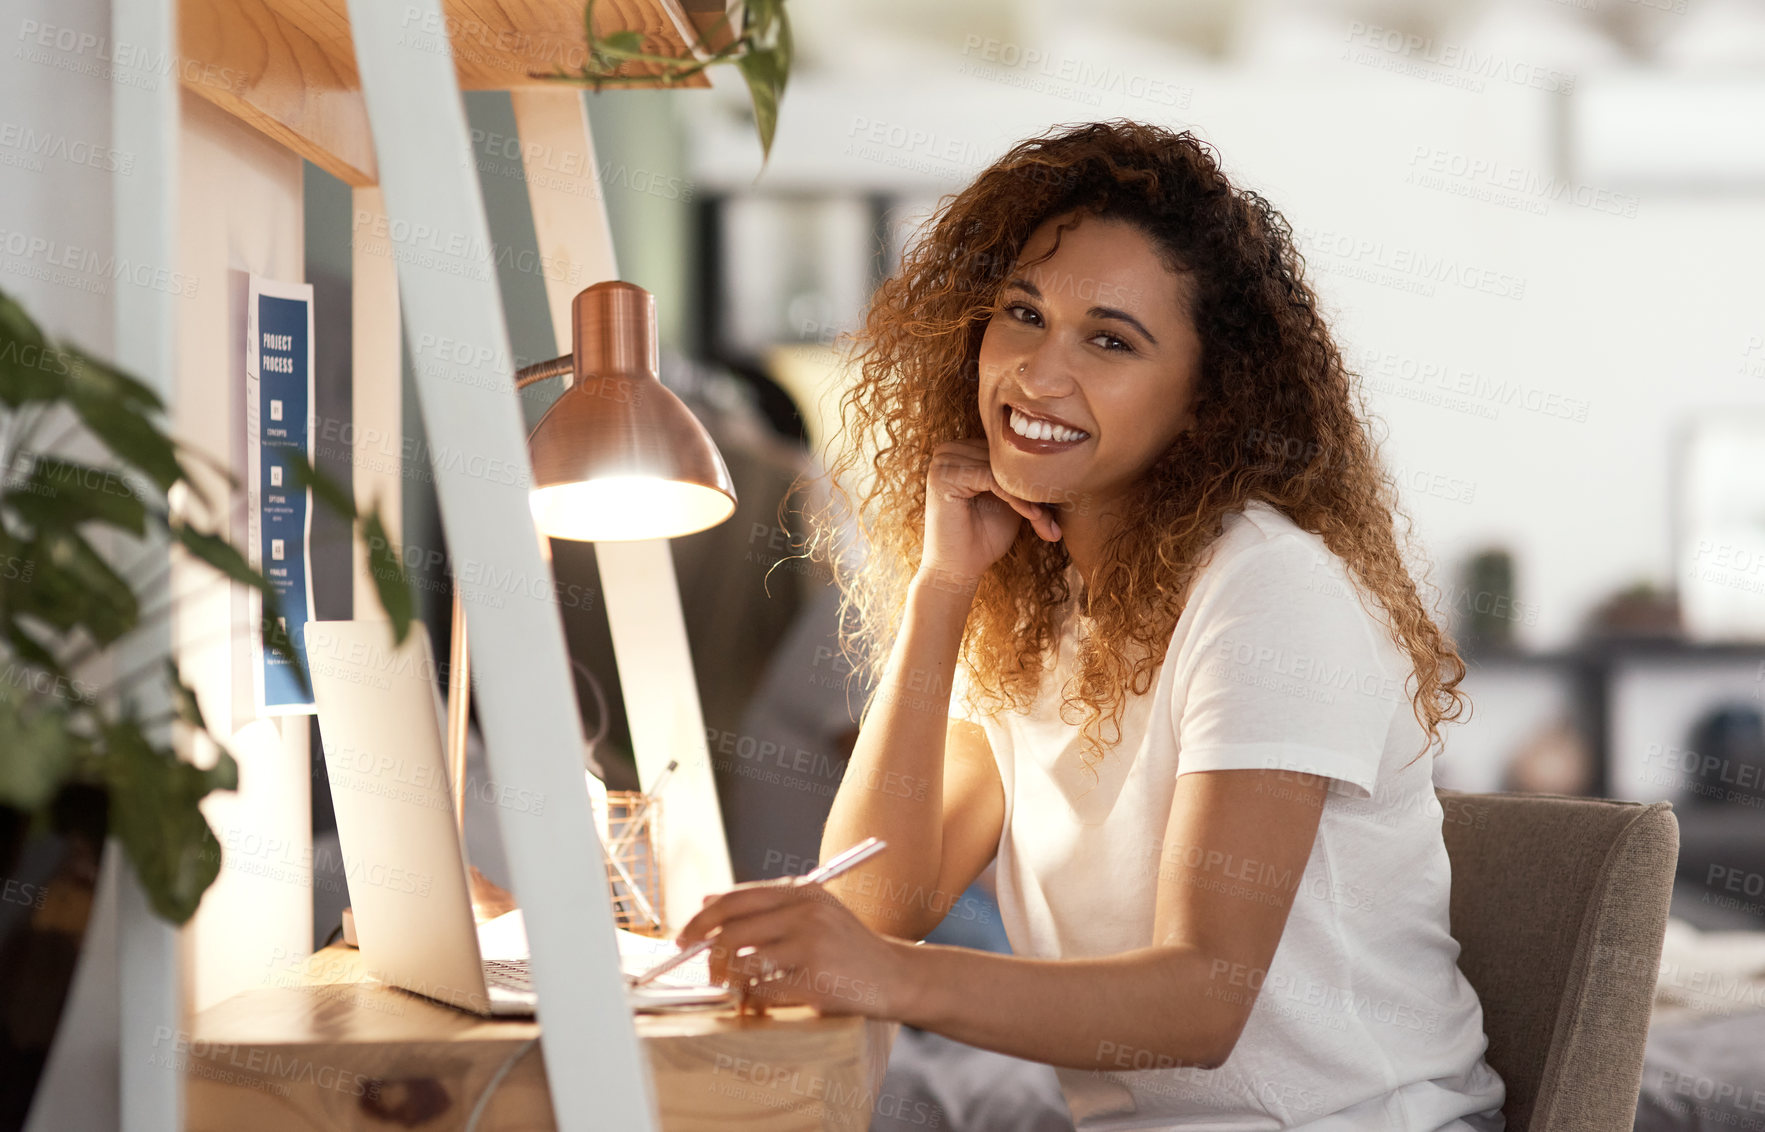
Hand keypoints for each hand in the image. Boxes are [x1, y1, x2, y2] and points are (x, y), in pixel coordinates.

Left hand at [675, 881, 916, 1017]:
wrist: (894, 976)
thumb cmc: (846, 946)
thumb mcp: (813, 911)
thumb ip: (764, 904)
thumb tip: (707, 899)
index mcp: (802, 892)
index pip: (736, 899)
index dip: (702, 919)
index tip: (684, 936)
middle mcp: (806, 914)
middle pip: (732, 931)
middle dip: (707, 955)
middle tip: (707, 971)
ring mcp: (811, 947)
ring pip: (743, 963)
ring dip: (731, 980)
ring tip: (736, 986)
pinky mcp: (815, 982)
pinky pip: (762, 992)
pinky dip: (752, 999)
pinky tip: (761, 1000)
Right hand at [921, 439, 1061, 585]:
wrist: (957, 570)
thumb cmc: (984, 537)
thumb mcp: (1013, 501)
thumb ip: (1026, 478)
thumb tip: (1066, 460)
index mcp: (963, 450)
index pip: (1007, 451)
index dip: (1033, 476)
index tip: (1058, 502)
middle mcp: (950, 449)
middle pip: (1005, 458)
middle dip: (1032, 487)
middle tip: (1053, 516)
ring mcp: (943, 461)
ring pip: (1001, 468)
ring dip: (1027, 494)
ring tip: (1042, 519)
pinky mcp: (944, 476)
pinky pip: (991, 478)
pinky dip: (1015, 497)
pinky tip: (1030, 515)